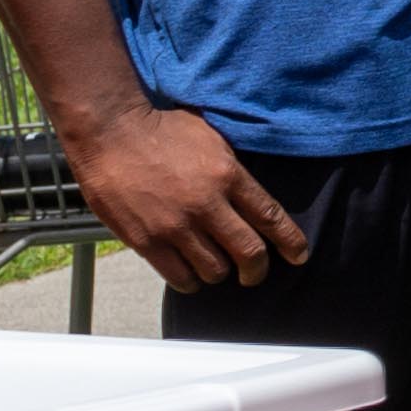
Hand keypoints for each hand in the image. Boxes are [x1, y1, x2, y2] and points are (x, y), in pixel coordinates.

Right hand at [65, 98, 308, 289]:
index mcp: (228, 175)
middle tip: (254, 274)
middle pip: (249, 254)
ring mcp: (176, 226)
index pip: (271, 217)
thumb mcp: (212, 138)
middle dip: (258, 270)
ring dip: (220, 273)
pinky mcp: (147, 241)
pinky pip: (180, 277)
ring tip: (216, 266)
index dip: (291, 242)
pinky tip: (190, 272)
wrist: (111, 132)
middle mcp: (207, 204)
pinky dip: (191, 280)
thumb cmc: (162, 130)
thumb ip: (233, 170)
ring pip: (215, 271)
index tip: (299, 256)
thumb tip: (253, 198)